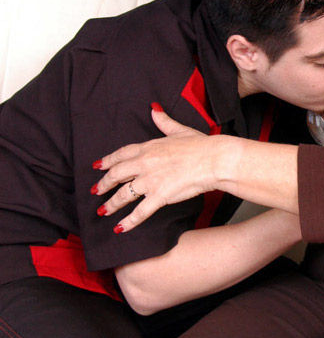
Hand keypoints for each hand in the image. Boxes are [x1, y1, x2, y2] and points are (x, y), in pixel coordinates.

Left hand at [94, 107, 224, 232]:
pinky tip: (120, 228)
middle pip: (116, 175)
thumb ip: (164, 122)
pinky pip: (140, 212)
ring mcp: (150, 181)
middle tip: (95, 190)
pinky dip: (128, 222)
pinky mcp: (160, 196)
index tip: (97, 166)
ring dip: (111, 204)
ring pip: (123, 194)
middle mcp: (145, 164)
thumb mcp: (180, 130)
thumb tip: (154, 110)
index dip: (107, 161)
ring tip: (102, 211)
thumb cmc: (201, 145)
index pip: (121, 154)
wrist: (214, 160)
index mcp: (149, 147)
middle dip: (103, 184)